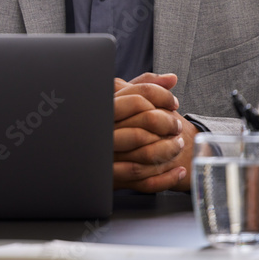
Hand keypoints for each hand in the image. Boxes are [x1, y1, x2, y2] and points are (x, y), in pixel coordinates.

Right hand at [113, 73, 195, 191]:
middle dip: (169, 124)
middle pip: (146, 121)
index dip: (162, 97)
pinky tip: (178, 171)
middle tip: (178, 127)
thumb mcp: (119, 97)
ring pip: (147, 152)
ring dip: (170, 149)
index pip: (139, 97)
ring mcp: (108, 155)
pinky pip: (144, 180)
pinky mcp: (113, 178)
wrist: (79, 152)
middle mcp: (105, 130)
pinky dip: (167, 177)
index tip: (173, 103)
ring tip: (179, 145)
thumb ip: (143, 85)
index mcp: (105, 107)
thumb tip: (172, 78)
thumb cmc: (108, 121)